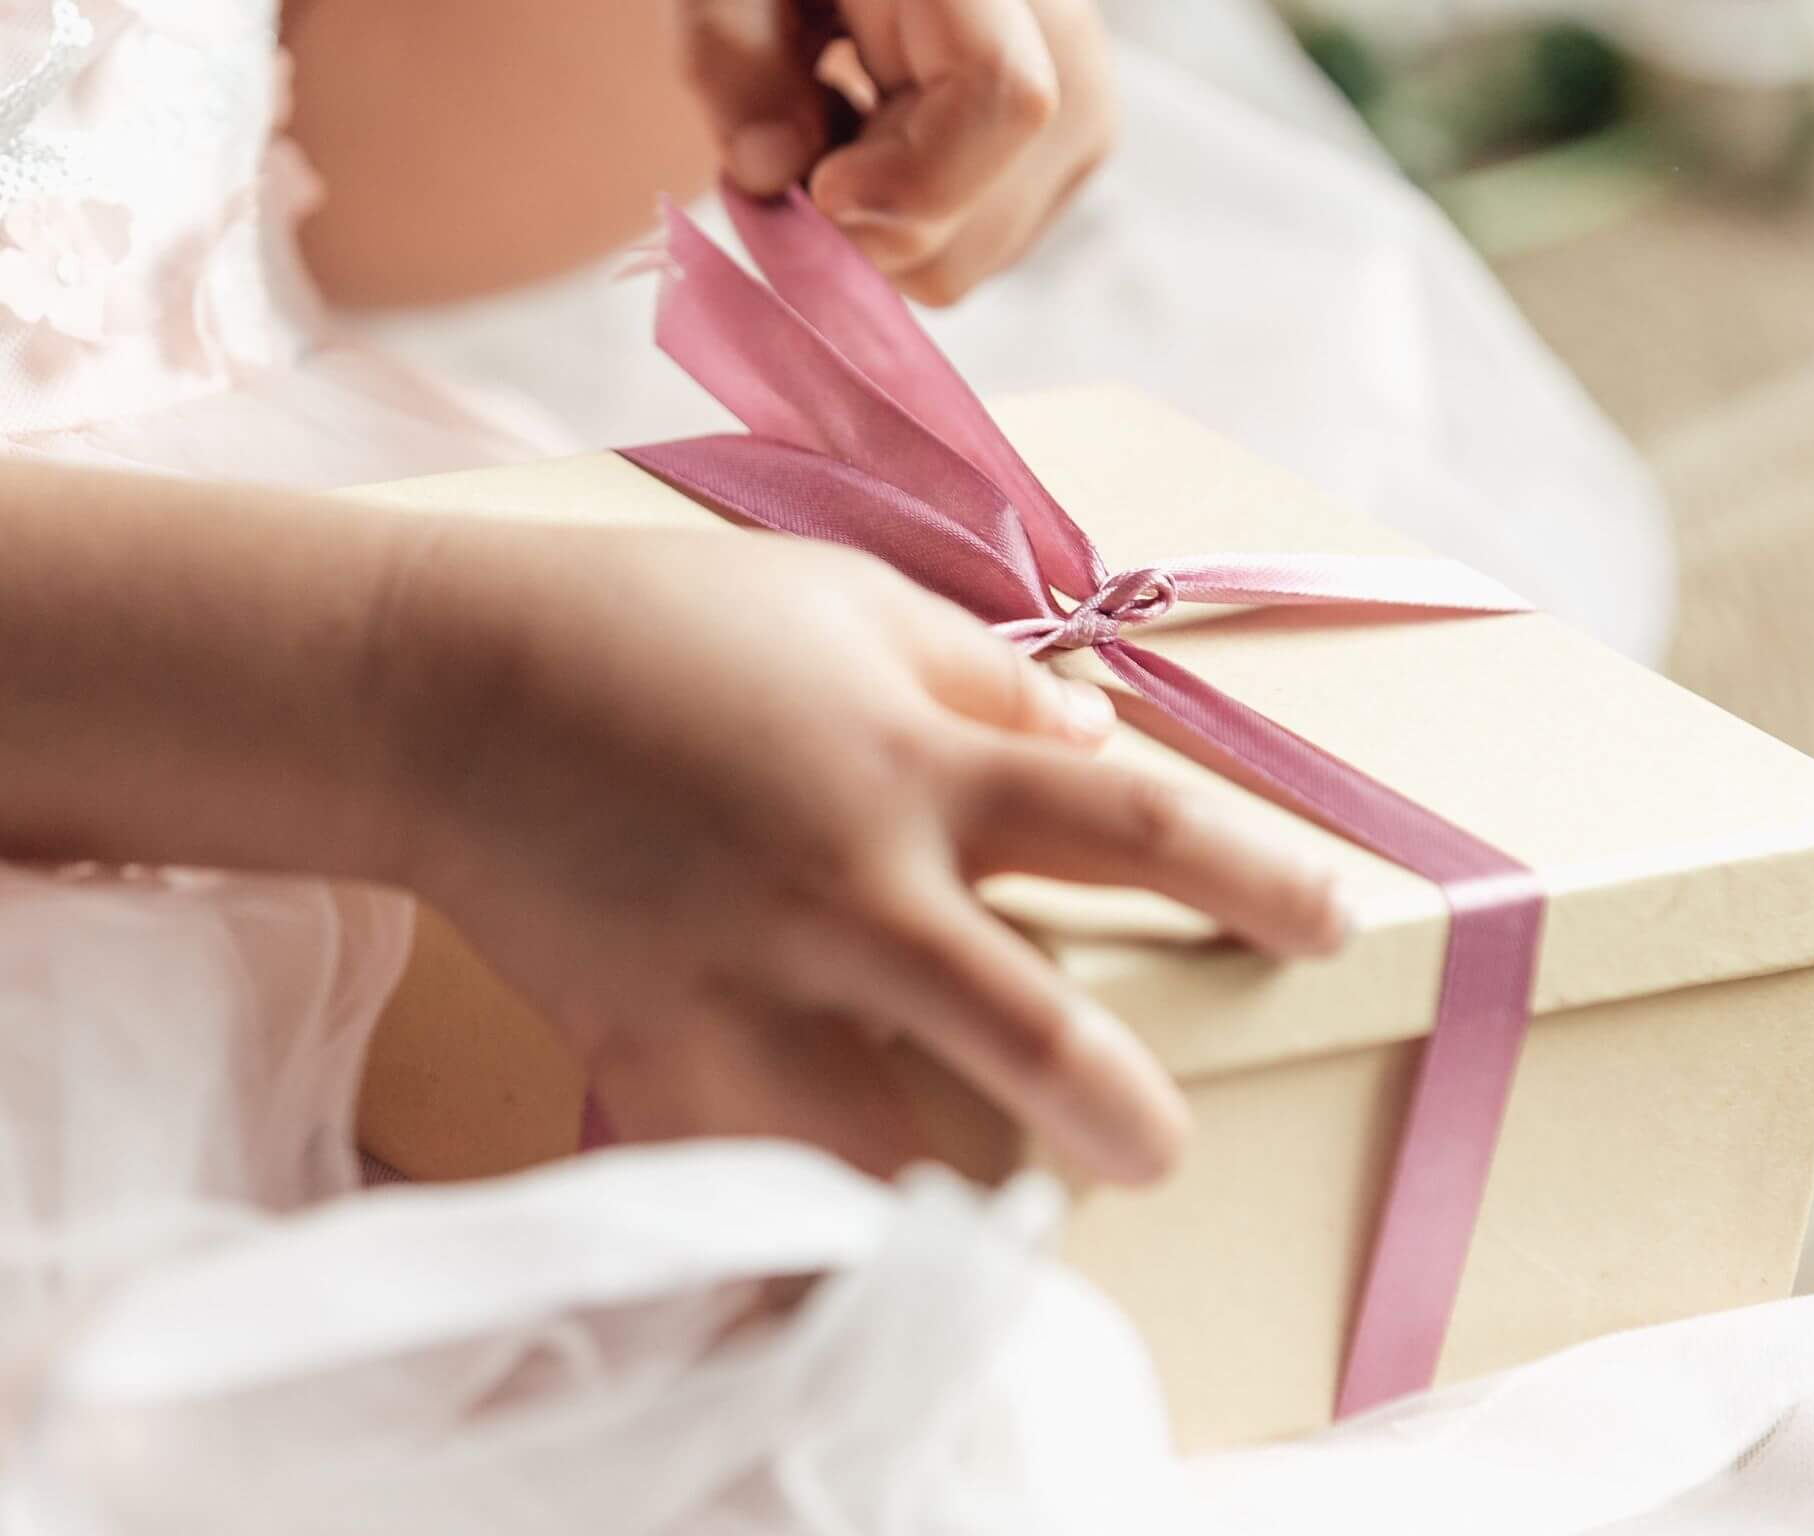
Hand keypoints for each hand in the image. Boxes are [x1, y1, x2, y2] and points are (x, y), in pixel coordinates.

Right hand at [382, 523, 1344, 1184]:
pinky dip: (795, 1218)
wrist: (453, 688)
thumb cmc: (667, 622)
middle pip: (1031, 1030)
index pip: (1129, 823)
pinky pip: (747, 1174)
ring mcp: (744, 984)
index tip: (1335, 919)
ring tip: (984, 1187)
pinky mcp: (652, 1052)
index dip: (1254, 874)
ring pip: (887, 1146)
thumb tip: (1099, 739)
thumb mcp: (849, 602)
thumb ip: (986, 680)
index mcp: (915, 759)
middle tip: (1158, 1143)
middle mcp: (850, 887)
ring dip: (951, 1180)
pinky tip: (831, 1237)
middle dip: (1122, 1109)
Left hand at [662, 0, 1115, 303]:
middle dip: (851, 222)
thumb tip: (769, 174)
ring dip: (871, 225)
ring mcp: (1083, 100)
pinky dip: (904, 227)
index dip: (907, 182)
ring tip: (833, 117)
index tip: (812, 185)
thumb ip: (721, 39)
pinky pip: (975, 255)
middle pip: (976, 212)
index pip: (999, 97)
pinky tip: (878, 137)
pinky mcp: (1076, 152)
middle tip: (773, 136)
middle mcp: (1060, 29)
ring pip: (971, 258)